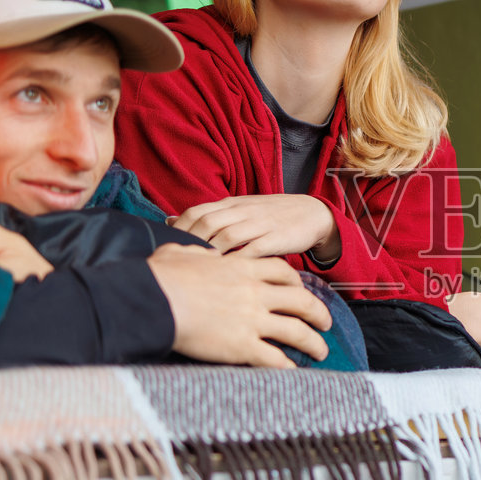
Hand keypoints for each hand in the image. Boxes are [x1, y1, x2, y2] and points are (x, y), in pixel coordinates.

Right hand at [146, 244, 332, 366]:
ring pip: (297, 331)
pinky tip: (294, 372)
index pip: (282, 272)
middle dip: (319, 313)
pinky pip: (275, 359)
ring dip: (314, 342)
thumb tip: (198, 252)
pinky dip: (289, 366)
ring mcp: (252, 320)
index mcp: (242, 268)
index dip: (296, 283)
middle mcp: (255, 293)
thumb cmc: (161, 276)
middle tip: (326, 322)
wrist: (153, 300)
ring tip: (322, 351)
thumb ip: (198, 253)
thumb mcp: (182, 253)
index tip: (301, 291)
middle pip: (301, 301)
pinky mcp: (243, 346)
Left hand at [169, 194, 340, 260]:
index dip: (180, 229)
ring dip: (210, 254)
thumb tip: (168, 221)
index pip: (197, 212)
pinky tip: (227, 276)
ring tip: (197, 273)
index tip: (168, 248)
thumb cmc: (270, 216)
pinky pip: (253, 250)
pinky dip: (237, 262)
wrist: (312, 213)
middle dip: (190, 244)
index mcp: (231, 203)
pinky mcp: (276, 239)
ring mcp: (260, 224)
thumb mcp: (237, 209)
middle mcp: (243, 211)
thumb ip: (205, 215)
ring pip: (228, 236)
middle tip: (180, 265)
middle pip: (208, 223)